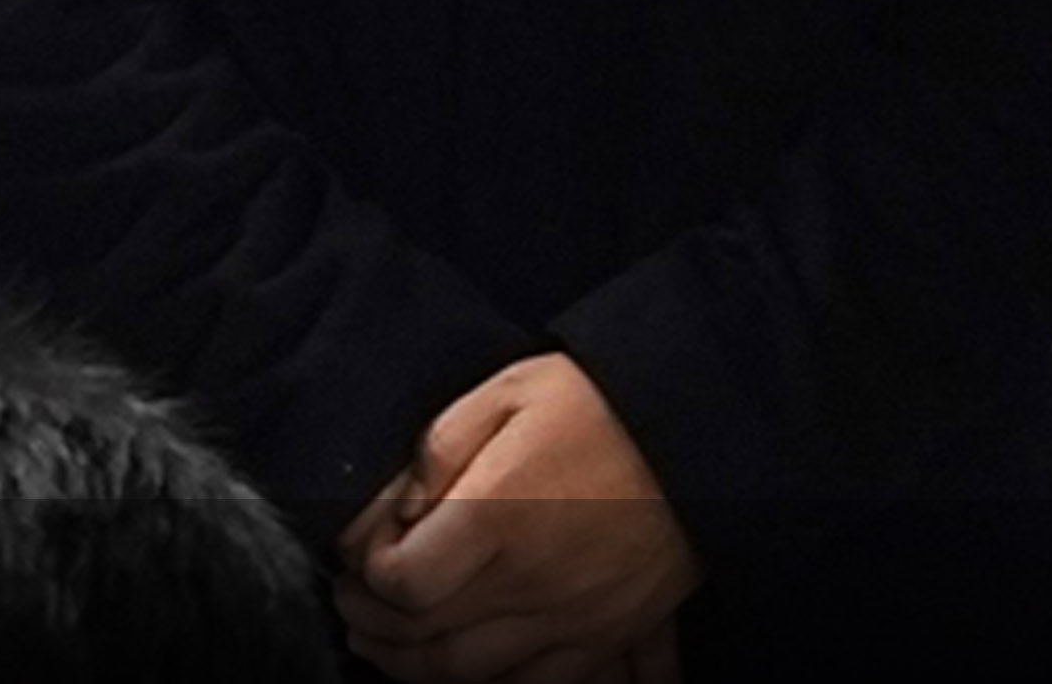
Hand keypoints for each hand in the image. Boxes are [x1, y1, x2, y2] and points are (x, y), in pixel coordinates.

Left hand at [334, 353, 693, 683]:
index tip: (361, 553)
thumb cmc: (597, 406)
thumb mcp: (501, 395)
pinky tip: (460, 661)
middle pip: (428, 640)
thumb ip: (434, 454)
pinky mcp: (612, 633)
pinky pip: (539, 683)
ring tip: (387, 642)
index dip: (365, 574)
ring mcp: (577, 617)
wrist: (700, 433)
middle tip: (351, 606)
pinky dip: (491, 683)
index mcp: (499, 518)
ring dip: (416, 667)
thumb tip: (392, 514)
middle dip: (373, 627)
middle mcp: (536, 581)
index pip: (402, 584)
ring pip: (475, 675)